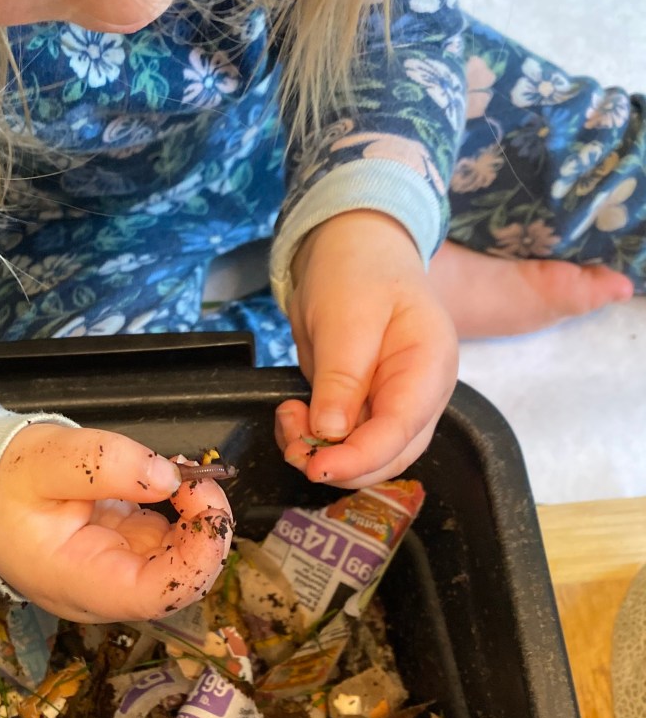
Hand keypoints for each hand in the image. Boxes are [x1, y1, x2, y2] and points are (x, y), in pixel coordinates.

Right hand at [0, 424, 233, 621]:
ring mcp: (118, 574)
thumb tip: (166, 476)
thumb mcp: (44, 459)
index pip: (158, 594)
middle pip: (181, 581)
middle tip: (195, 476)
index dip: (198, 555)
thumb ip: (104, 464)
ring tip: (182, 472)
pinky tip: (170, 480)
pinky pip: (169, 543)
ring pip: (182, 562)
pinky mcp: (125, 553)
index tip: (202, 500)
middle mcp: (106, 590)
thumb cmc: (2, 483)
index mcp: (81, 582)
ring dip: (196, 519)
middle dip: (204, 530)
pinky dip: (181, 513)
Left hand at [275, 209, 458, 487]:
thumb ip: (342, 377)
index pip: (401, 432)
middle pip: (387, 456)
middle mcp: (419, 395)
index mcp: (429, 368)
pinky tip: (292, 416)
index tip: (317, 467)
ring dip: (320, 453)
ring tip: (288, 418)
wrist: (353, 250)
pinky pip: (343, 441)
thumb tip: (330, 433)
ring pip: (364, 456)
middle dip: (338, 463)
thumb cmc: (359, 271)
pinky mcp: (365, 407)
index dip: (359, 458)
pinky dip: (312, 440)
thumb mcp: (347, 316)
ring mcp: (394, 404)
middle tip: (291, 443)